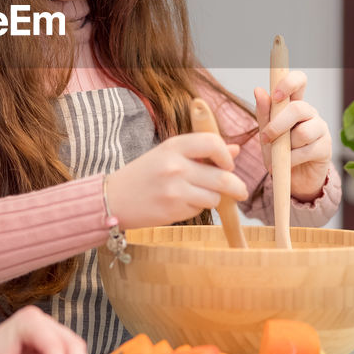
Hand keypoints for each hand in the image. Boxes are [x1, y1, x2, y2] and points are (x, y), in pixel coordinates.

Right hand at [105, 133, 247, 229]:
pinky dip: (197, 207)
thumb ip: (201, 152)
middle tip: (240, 191)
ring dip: (213, 198)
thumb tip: (235, 150)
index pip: (212, 143)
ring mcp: (175, 189)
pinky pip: (200, 209)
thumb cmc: (143, 174)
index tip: (228, 163)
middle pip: (222, 176)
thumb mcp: (168, 154)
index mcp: (173, 145)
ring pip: (214, 196)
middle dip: (236, 186)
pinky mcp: (173, 210)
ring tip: (197, 195)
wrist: (113, 198)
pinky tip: (181, 203)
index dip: (226, 156)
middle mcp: (175, 166)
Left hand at [254, 69, 331, 201]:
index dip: (289, 83)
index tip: (275, 96)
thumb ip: (264, 114)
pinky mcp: (326, 147)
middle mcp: (310, 113)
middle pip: (298, 108)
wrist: (292, 180)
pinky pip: (306, 150)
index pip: (299, 81)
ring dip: (286, 146)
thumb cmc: (279, 152)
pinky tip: (287, 165)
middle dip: (277, 125)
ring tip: (280, 155)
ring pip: (303, 132)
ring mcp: (320, 129)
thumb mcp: (267, 134)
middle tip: (265, 138)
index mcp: (294, 104)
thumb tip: (258, 90)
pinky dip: (291, 160)